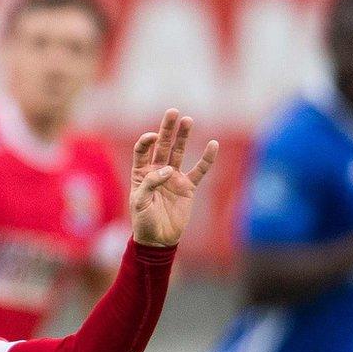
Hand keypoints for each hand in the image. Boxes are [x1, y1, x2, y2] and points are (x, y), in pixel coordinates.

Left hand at [128, 109, 218, 247]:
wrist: (158, 239)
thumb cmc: (143, 222)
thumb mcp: (139, 203)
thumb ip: (150, 184)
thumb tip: (168, 170)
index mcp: (140, 174)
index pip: (142, 151)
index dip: (146, 141)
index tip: (153, 138)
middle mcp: (157, 172)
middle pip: (163, 145)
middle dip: (167, 129)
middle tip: (173, 112)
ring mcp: (174, 178)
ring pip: (179, 153)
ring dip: (183, 137)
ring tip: (188, 120)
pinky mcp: (188, 187)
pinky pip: (199, 170)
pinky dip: (207, 159)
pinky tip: (213, 144)